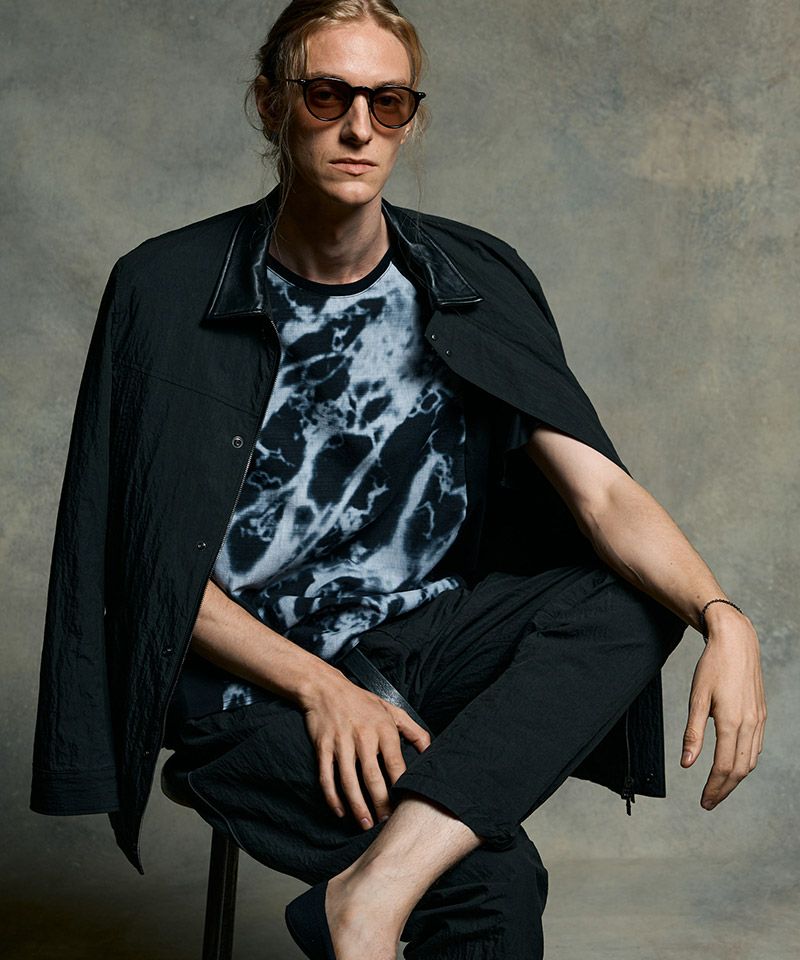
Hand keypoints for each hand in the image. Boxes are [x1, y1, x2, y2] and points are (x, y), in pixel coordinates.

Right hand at [298, 668, 431, 828]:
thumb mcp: (392, 710)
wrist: (326, 688)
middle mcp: (363, 736)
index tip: (406, 804)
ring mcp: (341, 743)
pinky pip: (327, 777)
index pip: (396, 763)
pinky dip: (332, 797)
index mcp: (383, 729)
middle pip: (372, 777)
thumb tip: (432, 751)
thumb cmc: (362, 702)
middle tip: (385, 821)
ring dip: (357, 806)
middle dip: (380, 803)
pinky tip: (340, 811)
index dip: (401, 786)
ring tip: (365, 823)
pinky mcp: (323, 747)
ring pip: (348, 781)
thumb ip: (414, 731)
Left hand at [681, 604, 766, 808]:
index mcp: (731, 722)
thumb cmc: (712, 667)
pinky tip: (735, 764)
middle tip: (708, 803)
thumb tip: (687, 764)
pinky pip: (756, 746)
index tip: (703, 802)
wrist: (736, 642)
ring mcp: (758, 720)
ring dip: (736, 778)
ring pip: (750, 760)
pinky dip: (745, 762)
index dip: (714, 788)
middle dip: (724, 789)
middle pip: (739, 770)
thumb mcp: (696, 698)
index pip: (723, 767)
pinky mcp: (761, 714)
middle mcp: (750, 724)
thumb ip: (692, 734)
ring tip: (719, 788)